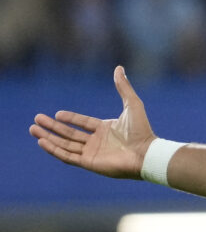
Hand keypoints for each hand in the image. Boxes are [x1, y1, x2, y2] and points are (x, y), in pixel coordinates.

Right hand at [29, 66, 154, 178]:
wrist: (145, 152)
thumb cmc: (141, 130)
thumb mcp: (132, 104)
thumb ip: (123, 87)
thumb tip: (119, 68)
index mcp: (105, 129)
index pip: (82, 123)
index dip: (70, 118)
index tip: (56, 114)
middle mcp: (97, 141)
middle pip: (69, 134)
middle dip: (52, 127)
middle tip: (36, 120)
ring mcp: (91, 153)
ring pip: (64, 145)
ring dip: (48, 138)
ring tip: (33, 130)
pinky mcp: (88, 163)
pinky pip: (67, 156)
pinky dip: (54, 149)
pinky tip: (42, 142)